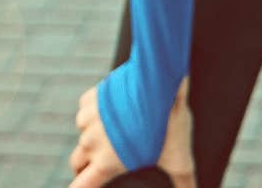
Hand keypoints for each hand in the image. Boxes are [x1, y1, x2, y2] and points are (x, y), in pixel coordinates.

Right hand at [69, 75, 195, 187]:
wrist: (159, 84)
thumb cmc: (168, 126)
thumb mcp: (178, 159)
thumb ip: (184, 182)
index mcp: (107, 163)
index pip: (80, 186)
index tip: (84, 186)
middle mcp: (91, 143)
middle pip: (77, 162)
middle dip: (85, 165)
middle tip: (102, 162)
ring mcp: (88, 119)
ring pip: (83, 134)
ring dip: (94, 135)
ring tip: (117, 130)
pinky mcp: (89, 99)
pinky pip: (86, 110)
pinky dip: (96, 112)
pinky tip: (114, 109)